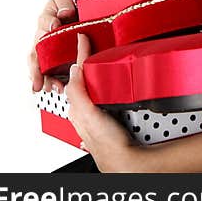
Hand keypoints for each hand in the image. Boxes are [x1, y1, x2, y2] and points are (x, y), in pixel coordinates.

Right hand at [29, 0, 76, 93]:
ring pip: (40, 66)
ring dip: (43, 79)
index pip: (44, 21)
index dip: (49, 24)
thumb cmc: (75, 4)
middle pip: (36, 53)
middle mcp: (44, 36)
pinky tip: (58, 89)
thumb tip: (64, 14)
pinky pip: (51, 72)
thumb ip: (64, 3)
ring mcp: (49, 50)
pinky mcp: (58, 59)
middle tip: (38, 82)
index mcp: (48, 19)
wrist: (86, 11)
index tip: (55, 26)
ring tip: (50, 88)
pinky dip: (52, 81)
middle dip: (36, 69)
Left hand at [65, 33, 142, 171]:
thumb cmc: (108, 145)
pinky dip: (104, 92)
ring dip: (93, 78)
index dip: (80, 55)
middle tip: (88, 48)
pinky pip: (103, 102)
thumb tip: (75, 69)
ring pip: (91, 92)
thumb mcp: (89, 115)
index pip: (77, 75)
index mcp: (78, 109)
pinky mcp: (110, 121)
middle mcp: (85, 113)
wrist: (127, 162)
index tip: (82, 38)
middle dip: (84, 65)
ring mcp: (98, 117)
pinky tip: (108, 90)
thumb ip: (79, 92)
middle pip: (82, 82)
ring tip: (97, 63)